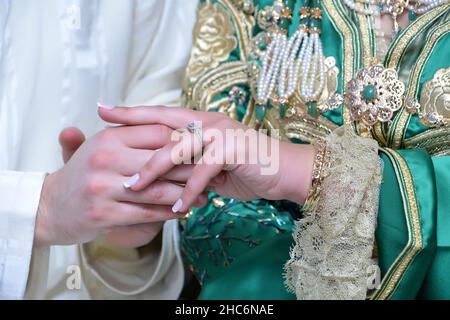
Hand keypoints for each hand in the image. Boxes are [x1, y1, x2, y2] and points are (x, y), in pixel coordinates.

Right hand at [35, 119, 204, 247]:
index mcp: (108, 139)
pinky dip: (170, 213)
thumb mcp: (96, 146)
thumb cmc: (81, 174)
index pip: (158, 133)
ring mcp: (104, 188)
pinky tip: (183, 211)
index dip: (183, 142)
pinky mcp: (105, 214)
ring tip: (204, 196)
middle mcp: (105, 160)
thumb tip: (165, 120)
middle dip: (191, 169)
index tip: (201, 149)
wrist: (49, 208)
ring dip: (186, 194)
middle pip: (162, 161)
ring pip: (158, 190)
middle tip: (212, 174)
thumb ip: (122, 130)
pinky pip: (148, 214)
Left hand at [98, 106, 314, 213]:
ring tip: (133, 187)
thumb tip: (166, 175)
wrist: (283, 171)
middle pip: (161, 121)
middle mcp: (206, 122)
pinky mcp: (231, 150)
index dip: (132, 112)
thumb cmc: (246, 167)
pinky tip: (178, 209)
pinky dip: (188, 193)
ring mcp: (219, 134)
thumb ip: (189, 164)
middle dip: (130, 122)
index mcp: (199, 122)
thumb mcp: (212, 164)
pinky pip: (201, 173)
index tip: (105, 109)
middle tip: (102, 126)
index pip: (160, 115)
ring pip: (177, 149)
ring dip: (153, 171)